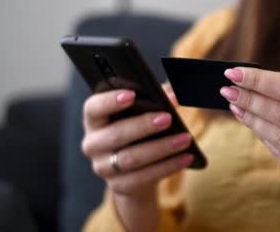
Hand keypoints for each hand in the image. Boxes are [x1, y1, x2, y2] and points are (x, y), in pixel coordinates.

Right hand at [81, 84, 193, 200]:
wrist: (137, 171)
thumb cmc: (140, 132)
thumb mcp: (143, 114)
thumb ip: (156, 98)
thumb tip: (174, 93)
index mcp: (95, 120)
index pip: (93, 108)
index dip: (110, 101)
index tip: (131, 94)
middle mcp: (93, 144)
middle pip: (115, 134)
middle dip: (143, 125)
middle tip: (168, 118)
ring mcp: (103, 167)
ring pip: (131, 158)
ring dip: (161, 148)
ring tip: (185, 139)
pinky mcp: (119, 185)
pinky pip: (143, 177)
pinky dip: (168, 167)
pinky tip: (186, 158)